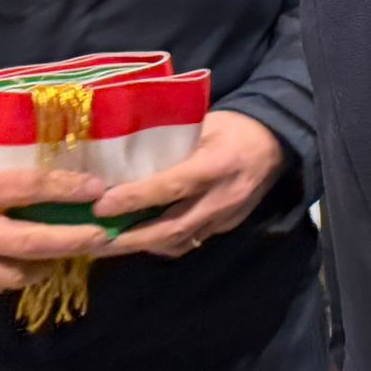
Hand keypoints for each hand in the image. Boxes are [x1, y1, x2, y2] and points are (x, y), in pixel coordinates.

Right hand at [0, 163, 109, 296]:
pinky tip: (24, 267)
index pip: (29, 187)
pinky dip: (13, 277)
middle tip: (102, 235)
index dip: (67, 188)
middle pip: (32, 241)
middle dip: (73, 240)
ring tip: (62, 255)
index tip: (97, 188)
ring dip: (45, 266)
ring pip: (16, 275)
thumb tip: (27, 170)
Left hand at [93, 111, 285, 258]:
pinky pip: (190, 241)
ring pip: (179, 241)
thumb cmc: (233, 127)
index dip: (133, 199)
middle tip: (92, 242)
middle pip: (171, 228)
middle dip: (129, 239)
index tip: (99, 207)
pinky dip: (162, 243)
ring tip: (107, 244)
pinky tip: (141, 239)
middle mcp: (222, 197)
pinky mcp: (227, 226)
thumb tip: (122, 157)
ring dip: (142, 246)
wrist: (278, 141)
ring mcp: (227, 216)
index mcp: (216, 165)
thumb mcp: (202, 124)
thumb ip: (168, 144)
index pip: (171, 187)